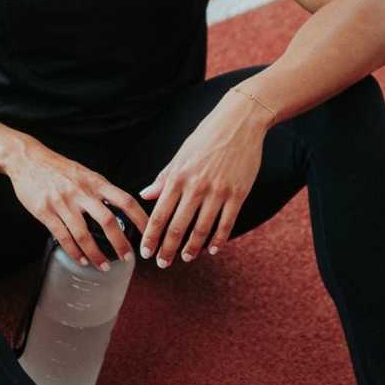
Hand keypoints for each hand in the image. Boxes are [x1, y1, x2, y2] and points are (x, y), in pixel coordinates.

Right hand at [7, 139, 149, 271]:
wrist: (28, 159)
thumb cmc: (58, 168)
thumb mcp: (85, 173)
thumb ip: (100, 190)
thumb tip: (118, 208)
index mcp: (95, 181)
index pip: (125, 200)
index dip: (140, 217)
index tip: (150, 231)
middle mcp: (81, 192)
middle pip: (108, 220)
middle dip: (120, 243)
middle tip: (128, 257)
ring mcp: (63, 202)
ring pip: (84, 235)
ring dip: (96, 254)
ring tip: (103, 266)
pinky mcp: (46, 212)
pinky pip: (63, 237)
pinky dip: (74, 252)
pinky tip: (81, 259)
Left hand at [137, 89, 268, 267]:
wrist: (239, 122)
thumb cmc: (207, 136)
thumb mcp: (181, 154)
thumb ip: (164, 177)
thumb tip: (145, 195)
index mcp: (178, 176)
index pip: (159, 214)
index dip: (151, 236)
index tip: (146, 251)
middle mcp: (196, 187)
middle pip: (178, 227)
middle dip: (167, 249)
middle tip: (162, 263)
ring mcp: (218, 192)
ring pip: (201, 229)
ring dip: (191, 248)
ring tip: (185, 258)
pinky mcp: (238, 194)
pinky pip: (226, 223)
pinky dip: (218, 240)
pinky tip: (212, 249)